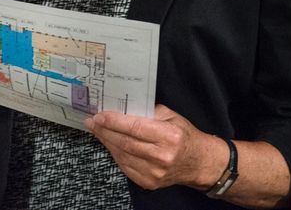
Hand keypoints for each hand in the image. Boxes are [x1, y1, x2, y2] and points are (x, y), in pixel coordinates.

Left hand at [84, 104, 225, 190]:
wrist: (198, 163)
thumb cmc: (185, 136)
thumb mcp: (171, 117)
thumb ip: (149, 112)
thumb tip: (124, 107)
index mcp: (169, 137)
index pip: (134, 128)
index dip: (114, 122)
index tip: (99, 115)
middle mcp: (161, 157)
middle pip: (125, 142)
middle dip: (105, 131)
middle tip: (92, 122)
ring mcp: (154, 172)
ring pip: (122, 155)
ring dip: (107, 142)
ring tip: (98, 131)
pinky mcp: (148, 182)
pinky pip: (125, 166)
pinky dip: (115, 154)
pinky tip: (110, 144)